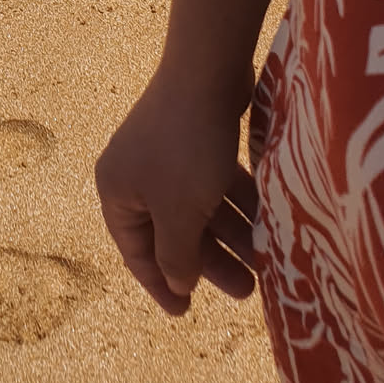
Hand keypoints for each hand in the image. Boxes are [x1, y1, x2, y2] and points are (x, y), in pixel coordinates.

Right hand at [95, 61, 257, 315]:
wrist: (207, 70)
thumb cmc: (187, 148)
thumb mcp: (180, 213)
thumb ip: (177, 256)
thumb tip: (176, 284)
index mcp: (118, 191)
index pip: (137, 251)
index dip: (162, 285)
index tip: (187, 312)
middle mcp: (137, 173)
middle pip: (173, 230)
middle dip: (210, 261)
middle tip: (247, 290)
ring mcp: (167, 153)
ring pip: (199, 207)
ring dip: (232, 235)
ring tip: (266, 259)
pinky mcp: (196, 137)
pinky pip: (213, 183)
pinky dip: (236, 203)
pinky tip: (266, 221)